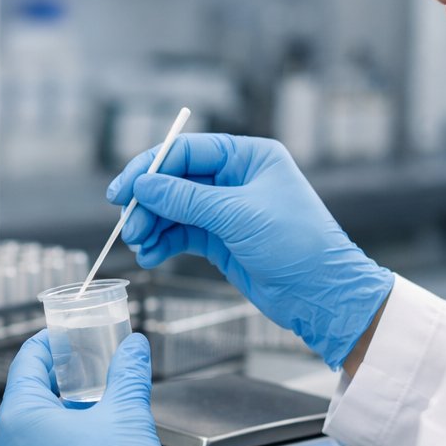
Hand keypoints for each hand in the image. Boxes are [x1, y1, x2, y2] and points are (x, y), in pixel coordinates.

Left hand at [0, 331, 173, 445]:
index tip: (64, 340)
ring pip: (22, 435)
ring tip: (83, 412)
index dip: (48, 345)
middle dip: (51, 383)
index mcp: (19, 419)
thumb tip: (134, 349)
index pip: (25, 363)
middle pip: (22, 399)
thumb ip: (128, 374)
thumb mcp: (128, 415)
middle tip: (80, 373)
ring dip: (49, 418)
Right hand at [108, 133, 392, 367]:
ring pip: (174, 209)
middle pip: (175, 179)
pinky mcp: (221, 239)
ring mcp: (227, 210)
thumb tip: (143, 185)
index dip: (149, 167)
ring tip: (139, 245)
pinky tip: (150, 256)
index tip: (123, 190)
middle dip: (149, 202)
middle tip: (129, 224)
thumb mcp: (237, 216)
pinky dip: (163, 243)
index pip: (186, 151)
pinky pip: (182, 234)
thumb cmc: (296, 244)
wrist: (321, 295)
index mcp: (249, 157)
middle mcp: (235, 178)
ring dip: (152, 225)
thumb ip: (186, 199)